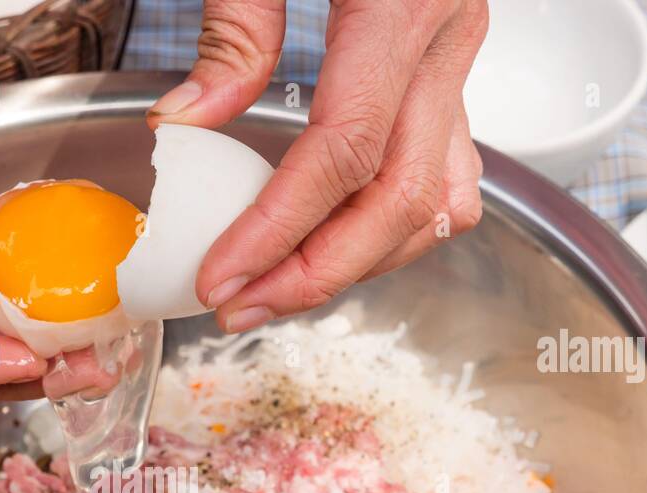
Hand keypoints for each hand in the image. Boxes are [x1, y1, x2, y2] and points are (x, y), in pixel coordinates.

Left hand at [149, 0, 487, 332]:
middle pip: (400, 200)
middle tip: (242, 308)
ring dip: (361, 261)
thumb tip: (186, 128)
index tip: (220, 279)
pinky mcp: (450, 66)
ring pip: (437, 200)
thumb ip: (234, 28)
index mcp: (405, 1)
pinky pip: (446, 170)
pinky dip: (397, 222)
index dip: (277, 231)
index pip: (342, 154)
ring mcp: (460, 56)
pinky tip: (338, 239)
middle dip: (317, 273)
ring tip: (280, 287)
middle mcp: (450, 36)